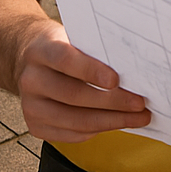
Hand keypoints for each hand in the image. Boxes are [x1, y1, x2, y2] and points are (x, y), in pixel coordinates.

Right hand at [14, 19, 151, 141]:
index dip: (91, 71)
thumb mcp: (74, 36)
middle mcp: (31, 79)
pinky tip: (117, 122)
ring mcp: (31, 106)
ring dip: (112, 121)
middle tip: (140, 103)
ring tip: (138, 117)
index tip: (116, 80)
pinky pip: (72, 134)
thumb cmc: (61, 47)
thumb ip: (95, 48)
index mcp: (40, 50)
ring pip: (75, 120)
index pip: (65, 60)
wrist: (31, 60)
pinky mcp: (36, 126)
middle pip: (73, 95)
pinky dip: (99, 129)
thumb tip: (133, 65)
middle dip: (112, 102)